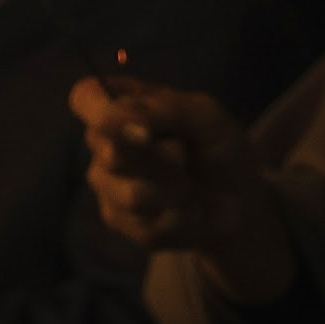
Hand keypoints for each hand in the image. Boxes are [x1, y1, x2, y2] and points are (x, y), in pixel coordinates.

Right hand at [69, 77, 292, 301]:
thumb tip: (118, 120)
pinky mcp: (118, 219)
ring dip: (177, 193)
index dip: (105, 114)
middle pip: (110, 152)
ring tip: (191, 188)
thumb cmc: (219, 148)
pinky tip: (189, 210)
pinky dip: (183, 219)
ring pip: (132, 194)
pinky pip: (147, 226)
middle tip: (186, 158)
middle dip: (162, 161)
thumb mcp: (207, 117)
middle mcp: (103, 142)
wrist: (239, 202)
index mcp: (119, 104)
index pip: (85, 98)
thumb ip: (164, 108)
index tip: (145, 132)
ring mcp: (105, 182)